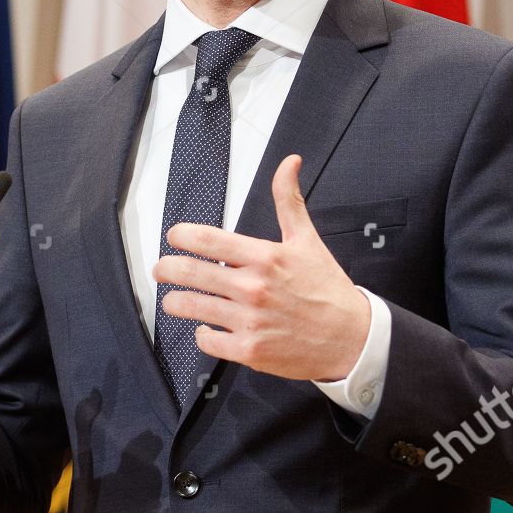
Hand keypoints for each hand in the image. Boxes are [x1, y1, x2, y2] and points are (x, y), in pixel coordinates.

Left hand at [153, 153, 370, 381]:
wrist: (352, 338)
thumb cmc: (328, 288)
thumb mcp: (308, 240)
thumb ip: (289, 201)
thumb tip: (289, 162)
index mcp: (264, 257)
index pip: (207, 241)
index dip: (181, 236)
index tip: (174, 237)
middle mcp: (253, 287)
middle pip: (191, 273)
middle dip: (167, 269)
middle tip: (161, 269)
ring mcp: (249, 321)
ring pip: (192, 307)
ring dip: (175, 302)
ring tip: (173, 299)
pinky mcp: (250, 350)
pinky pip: (208, 342)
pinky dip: (202, 335)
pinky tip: (206, 329)